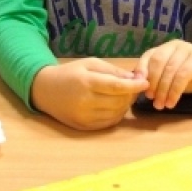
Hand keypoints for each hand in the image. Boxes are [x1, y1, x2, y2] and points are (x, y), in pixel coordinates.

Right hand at [31, 58, 149, 130]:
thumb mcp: (89, 64)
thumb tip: (134, 77)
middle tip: (133, 87)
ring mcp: (84, 117)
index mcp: (86, 82)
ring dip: (125, 105)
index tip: (145, 82)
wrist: (46, 90)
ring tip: (124, 95)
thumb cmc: (70, 73)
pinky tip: (115, 105)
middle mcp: (85, 102)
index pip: (116, 86)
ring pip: (116, 113)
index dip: (133, 85)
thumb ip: (112, 70)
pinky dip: (117, 114)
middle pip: (118, 101)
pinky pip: (108, 123)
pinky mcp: (84, 127)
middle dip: (130, 94)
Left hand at [136, 40, 191, 108]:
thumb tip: (137, 84)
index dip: (142, 72)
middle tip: (153, 100)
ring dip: (164, 90)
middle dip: (153, 83)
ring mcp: (189, 50)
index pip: (148, 56)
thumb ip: (156, 78)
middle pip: (158, 62)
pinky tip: (173, 102)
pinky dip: (175, 90)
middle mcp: (176, 45)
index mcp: (166, 47)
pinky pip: (183, 75)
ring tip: (162, 105)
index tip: (140, 88)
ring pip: (170, 69)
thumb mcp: (170, 78)